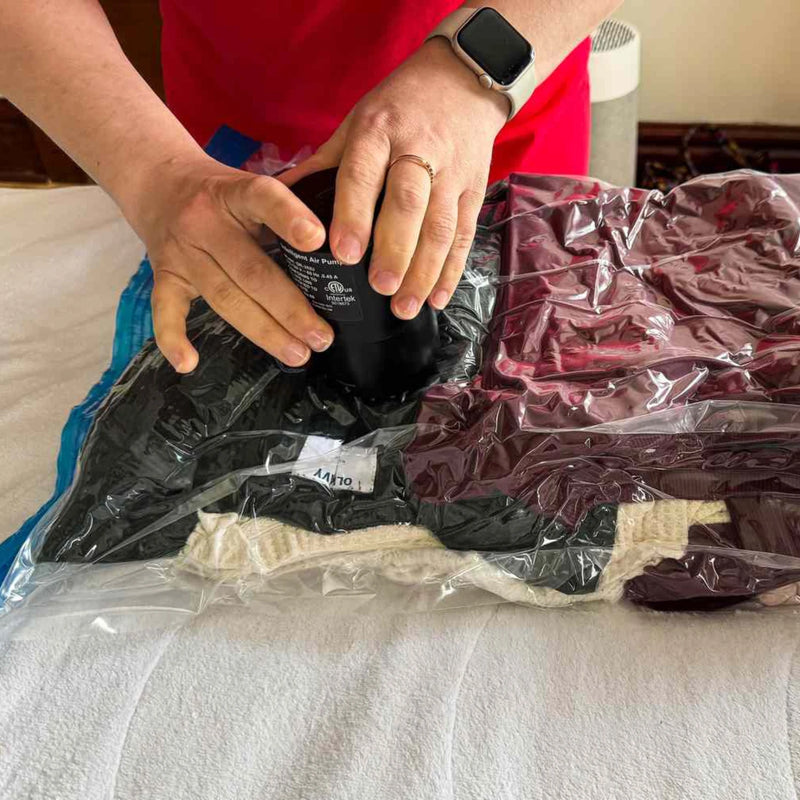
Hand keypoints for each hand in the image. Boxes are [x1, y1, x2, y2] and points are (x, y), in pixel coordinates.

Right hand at [130, 156, 334, 372]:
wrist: (159, 182)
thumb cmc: (223, 194)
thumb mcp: (253, 187)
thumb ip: (288, 212)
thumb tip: (341, 250)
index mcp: (235, 193)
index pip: (264, 198)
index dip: (290, 218)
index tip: (317, 240)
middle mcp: (205, 222)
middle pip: (251, 270)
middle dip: (291, 309)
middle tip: (321, 336)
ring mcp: (182, 251)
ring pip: (224, 297)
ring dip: (263, 331)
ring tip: (296, 353)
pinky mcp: (164, 275)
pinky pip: (165, 310)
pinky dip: (173, 338)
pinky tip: (189, 362)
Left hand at [281, 37, 506, 318]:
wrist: (462, 81)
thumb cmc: (399, 106)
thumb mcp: (356, 122)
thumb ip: (323, 164)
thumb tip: (280, 202)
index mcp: (378, 130)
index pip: (364, 174)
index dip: (354, 215)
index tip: (344, 254)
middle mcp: (418, 150)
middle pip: (408, 204)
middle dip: (395, 250)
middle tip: (380, 289)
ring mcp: (451, 172)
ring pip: (440, 226)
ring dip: (424, 271)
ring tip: (405, 306)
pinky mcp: (473, 190)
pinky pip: (464, 234)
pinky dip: (452, 270)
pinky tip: (438, 298)